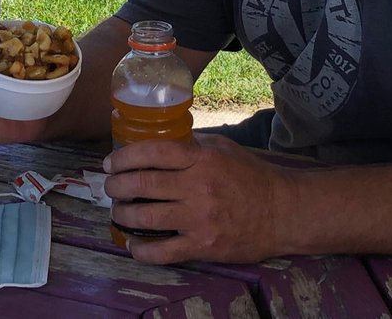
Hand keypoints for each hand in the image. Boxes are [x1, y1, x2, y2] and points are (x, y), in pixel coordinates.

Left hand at [103, 133, 285, 263]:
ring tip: (117, 212)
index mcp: (201, 159)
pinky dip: (141, 250)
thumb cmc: (251, 176)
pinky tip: (132, 244)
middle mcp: (197, 187)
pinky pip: (163, 252)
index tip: (110, 163)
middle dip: (116, 186)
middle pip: (142, 185)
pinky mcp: (202, 246)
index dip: (124, 157)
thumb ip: (192, 144)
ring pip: (146, 218)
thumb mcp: (223, 148)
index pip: (153, 153)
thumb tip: (159, 139)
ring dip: (123, 215)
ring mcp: (199, 219)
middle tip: (109, 187)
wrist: (282, 212)